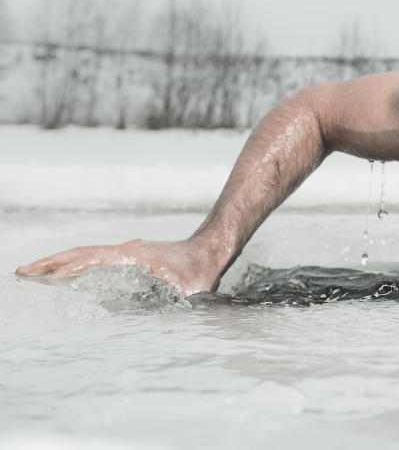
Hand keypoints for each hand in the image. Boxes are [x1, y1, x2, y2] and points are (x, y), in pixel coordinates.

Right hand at [15, 238, 224, 296]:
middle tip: (22, 272)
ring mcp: (125, 251)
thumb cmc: (200, 271)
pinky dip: (74, 263)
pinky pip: (94, 257)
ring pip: (85, 253)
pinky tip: (63, 275)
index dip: (70, 268)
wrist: (210, 250)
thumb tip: (155, 313)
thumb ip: (172, 299)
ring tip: (32, 273)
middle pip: (81, 252)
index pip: (94, 259)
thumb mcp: (189, 288)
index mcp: (134, 255)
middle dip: (51, 262)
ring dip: (59, 262)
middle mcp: (125, 250)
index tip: (46, 278)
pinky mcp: (128, 255)